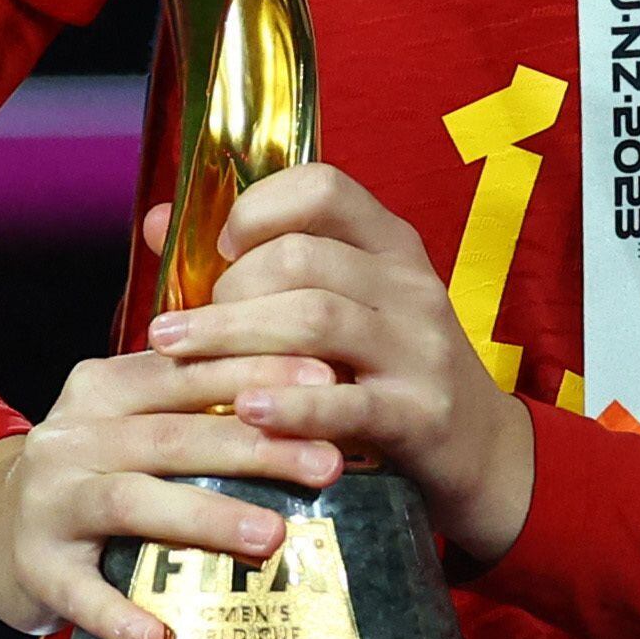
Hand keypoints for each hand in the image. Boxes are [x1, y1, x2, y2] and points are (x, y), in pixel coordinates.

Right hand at [0, 338, 348, 638]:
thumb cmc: (93, 473)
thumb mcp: (130, 423)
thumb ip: (196, 406)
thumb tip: (314, 399)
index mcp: (102, 387)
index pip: (187, 369)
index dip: (257, 371)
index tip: (325, 379)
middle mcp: (70, 435)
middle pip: (173, 434)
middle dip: (256, 446)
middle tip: (326, 464)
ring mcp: (47, 500)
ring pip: (132, 500)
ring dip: (205, 517)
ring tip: (271, 537)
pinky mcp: (34, 566)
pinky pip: (80, 592)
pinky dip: (120, 615)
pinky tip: (163, 637)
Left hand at [145, 163, 537, 563]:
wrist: (480, 452)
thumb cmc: (387, 370)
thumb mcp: (343, 304)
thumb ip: (258, 262)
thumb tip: (158, 222)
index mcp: (390, 244)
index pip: (324, 187)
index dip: (258, 208)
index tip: (219, 251)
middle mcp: (409, 284)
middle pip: (304, 258)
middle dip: (227, 290)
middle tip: (178, 329)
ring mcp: (420, 348)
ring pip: (317, 319)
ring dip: (235, 338)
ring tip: (179, 359)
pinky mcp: (421, 413)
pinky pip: (348, 402)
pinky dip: (291, 405)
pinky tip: (247, 411)